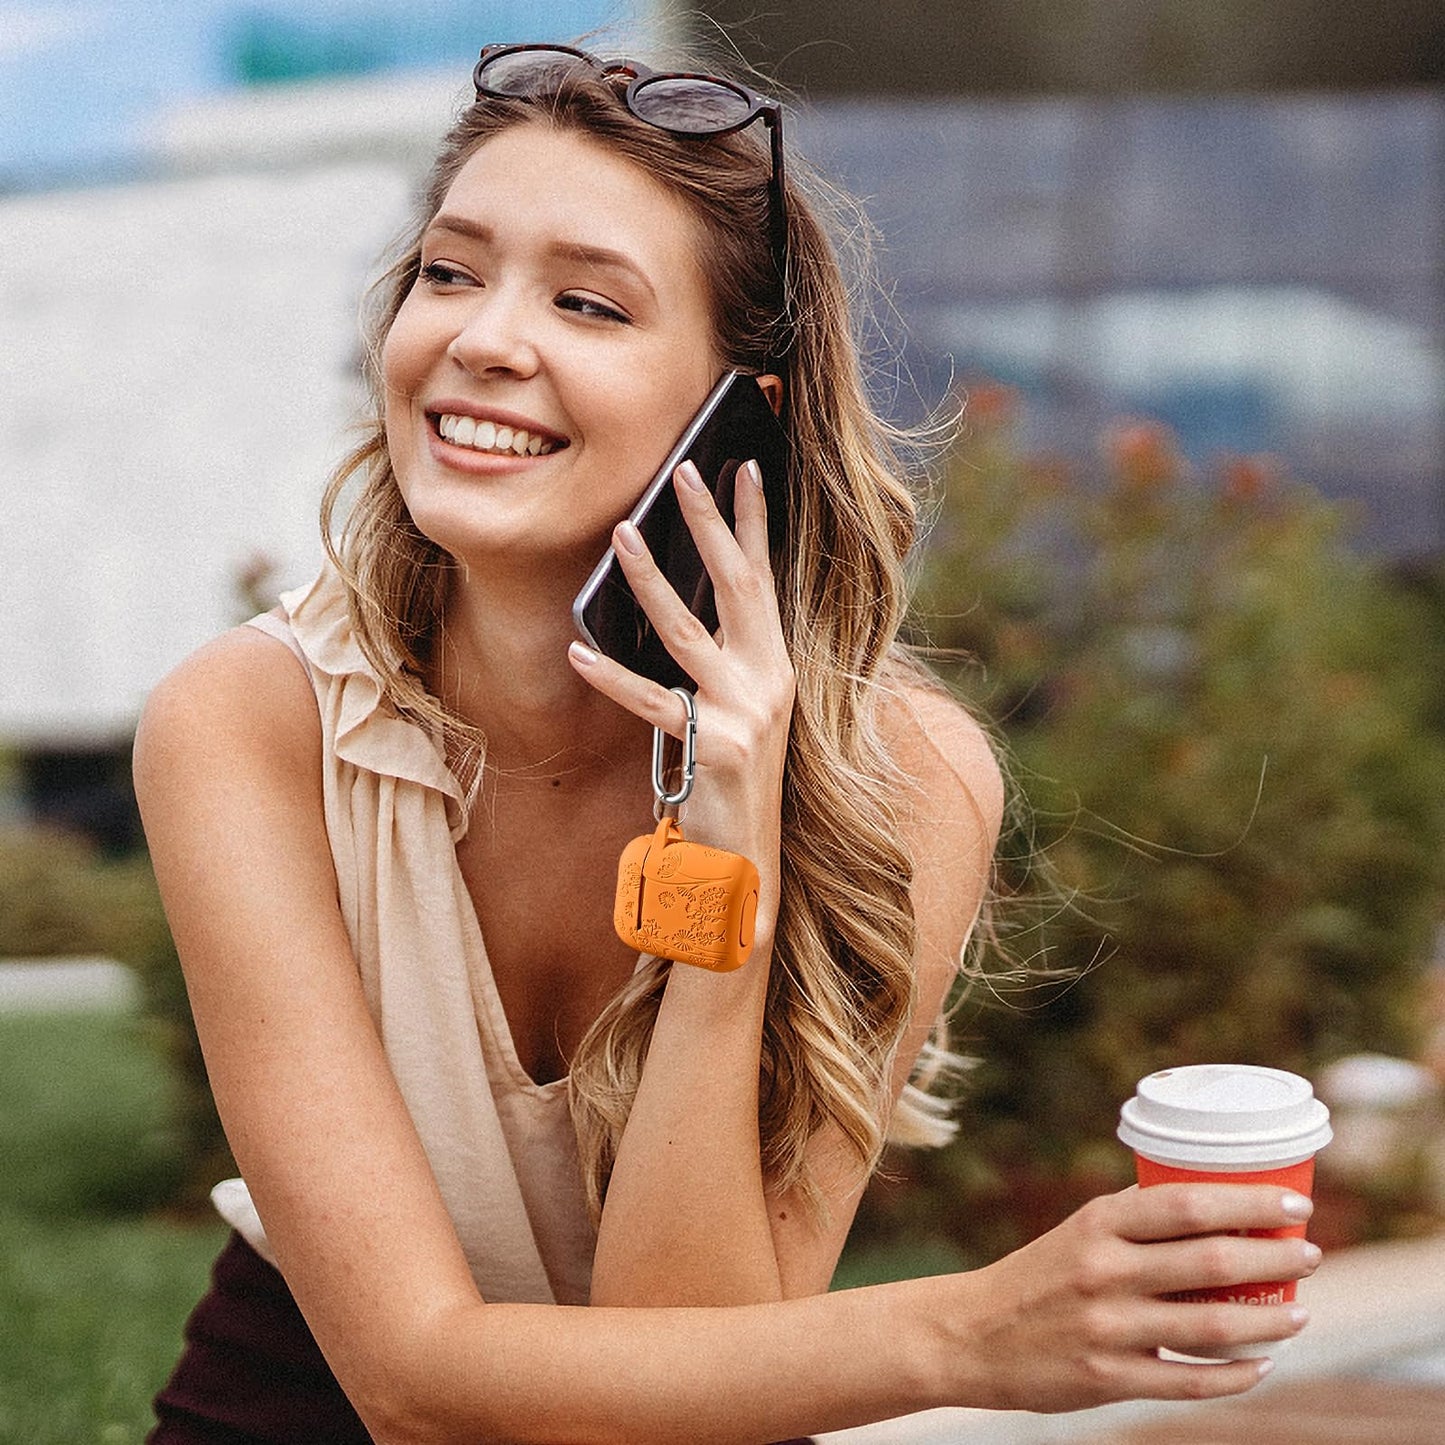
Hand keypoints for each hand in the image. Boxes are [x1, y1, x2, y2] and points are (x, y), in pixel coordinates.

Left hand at [569, 459, 794, 937]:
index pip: (765, 580)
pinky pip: (652, 703)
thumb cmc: (731, 779)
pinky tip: (579, 651)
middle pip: (737, 587)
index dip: (755, 523)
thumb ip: (718, 658)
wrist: (747, 859)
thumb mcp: (736, 709)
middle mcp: (768, 681)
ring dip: (651, 579)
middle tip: (683, 471)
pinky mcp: (714, 747)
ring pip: (687, 633)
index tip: (745, 468)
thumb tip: (672, 601)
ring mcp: (744, 713)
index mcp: (775, 666)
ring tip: (620, 534)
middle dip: (710, 524)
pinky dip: (612, 677)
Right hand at [943, 1184, 1320, 1412]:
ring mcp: (1108, 1328)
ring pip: (1210, 1328)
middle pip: (1210, 1263)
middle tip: (1308, 1256)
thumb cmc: (1039, 1277)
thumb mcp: (1078, 1233)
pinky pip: (1189, 1382)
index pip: (1186, 1205)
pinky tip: (1261, 1365)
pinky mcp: (1108, 1379)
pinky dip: (1235, 1376)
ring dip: (1268, 1321)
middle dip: (1273, 1260)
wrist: (972, 1334)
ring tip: (1299, 1313)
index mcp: (1097, 1225)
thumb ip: (1135, 1223)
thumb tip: (1210, 1208)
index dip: (1248, 1205)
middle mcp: (1104, 1271)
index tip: (1294, 1206)